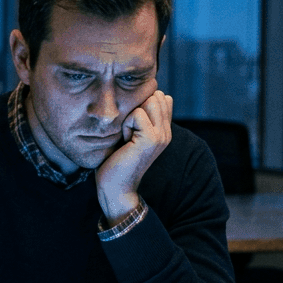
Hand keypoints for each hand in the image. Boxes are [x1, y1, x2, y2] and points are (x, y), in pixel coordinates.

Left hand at [95, 90, 172, 220]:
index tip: (132, 126)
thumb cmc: (116, 160)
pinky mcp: (152, 139)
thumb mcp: (130, 133)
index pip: (163, 97)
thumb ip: (139, 117)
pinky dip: (126, 124)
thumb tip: (141, 95)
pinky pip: (138, 113)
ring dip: (131, 115)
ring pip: (150, 101)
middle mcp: (166, 132)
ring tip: (127, 135)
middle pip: (156, 95)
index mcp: (164, 130)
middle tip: (128, 131)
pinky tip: (125, 141)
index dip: (142, 103)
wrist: (116, 187)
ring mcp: (162, 135)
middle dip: (136, 108)